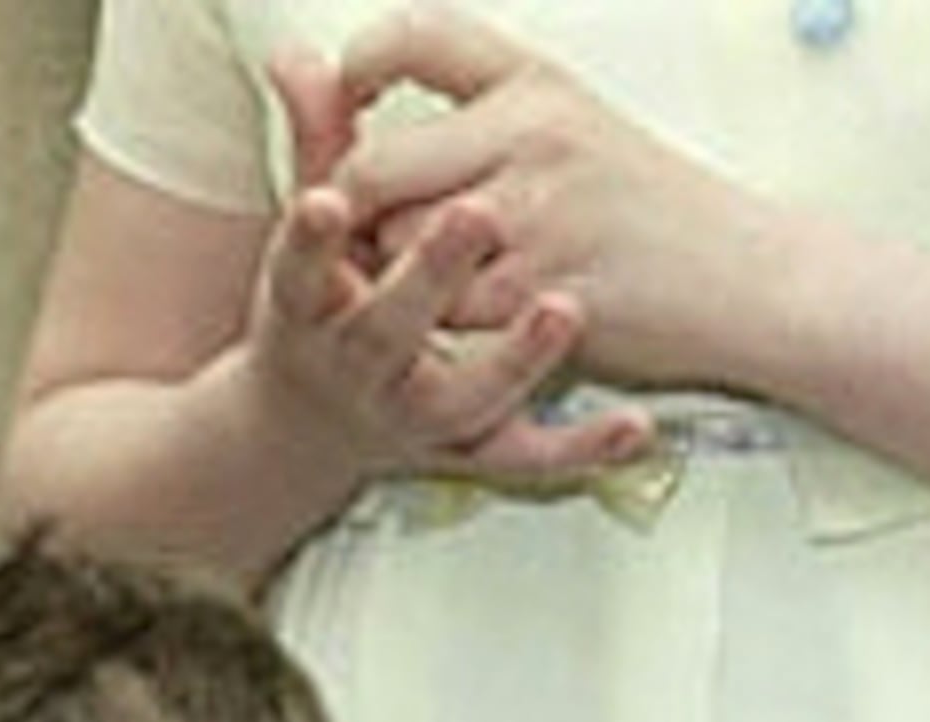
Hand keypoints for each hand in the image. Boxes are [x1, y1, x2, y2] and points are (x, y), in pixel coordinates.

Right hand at [236, 41, 644, 487]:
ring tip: (564, 309)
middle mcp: (355, 370)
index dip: (313, 238)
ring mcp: (411, 416)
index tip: (328, 199)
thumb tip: (295, 55)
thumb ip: (318, 141)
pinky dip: (579, 450)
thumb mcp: (308, 236)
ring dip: (514, 359)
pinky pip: (524, 459)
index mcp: (308, 311)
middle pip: (383, 332)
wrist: (304, 430)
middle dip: (427, 276)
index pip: (298, 270)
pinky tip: (635, 427)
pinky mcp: (462, 452)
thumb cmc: (319, 307)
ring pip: (461, 399)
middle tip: (477, 214)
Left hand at [333, 8, 775, 398]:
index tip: (353, 104)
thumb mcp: (565, 127)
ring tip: (440, 282)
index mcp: (536, 83)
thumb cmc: (640, 209)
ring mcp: (539, 214)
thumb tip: (325, 73)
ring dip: (395, 278)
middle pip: (371, 168)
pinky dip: (443, 328)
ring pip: (398, 247)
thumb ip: (464, 107)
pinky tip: (475, 321)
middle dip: (353, 215)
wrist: (747, 281)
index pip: (414, 37)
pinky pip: (442, 314)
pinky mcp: (543, 293)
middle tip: (375, 240)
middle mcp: (535, 133)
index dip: (358, 67)